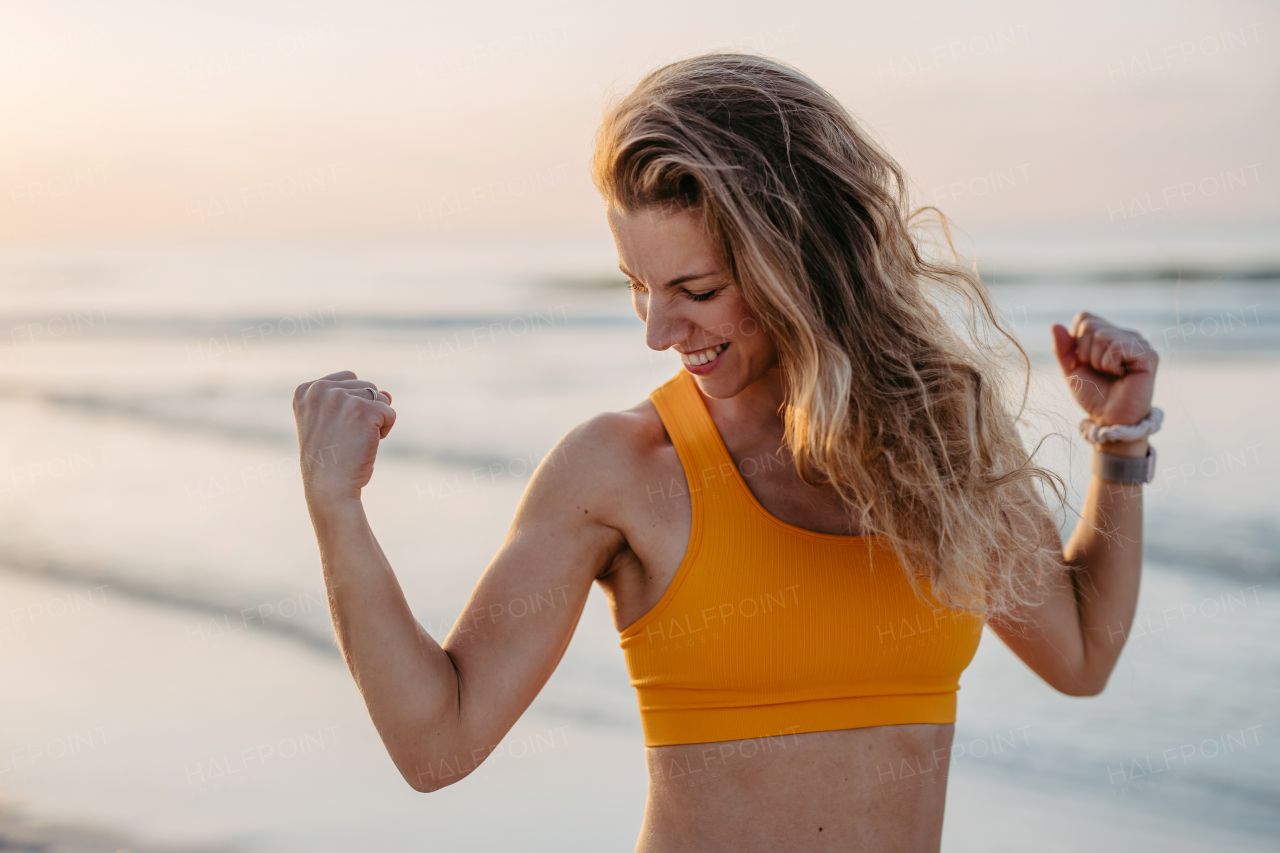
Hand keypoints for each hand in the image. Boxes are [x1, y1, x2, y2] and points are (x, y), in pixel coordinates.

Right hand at [293, 370, 395, 505]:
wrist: (329, 486)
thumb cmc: (330, 459)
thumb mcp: (331, 422)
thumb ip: (354, 399)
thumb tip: (387, 393)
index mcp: (305, 390)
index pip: (348, 379)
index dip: (352, 406)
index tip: (335, 428)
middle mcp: (320, 389)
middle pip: (366, 387)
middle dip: (365, 412)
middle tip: (346, 438)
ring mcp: (341, 398)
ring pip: (380, 398)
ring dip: (376, 420)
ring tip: (355, 440)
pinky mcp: (362, 410)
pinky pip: (390, 413)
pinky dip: (385, 431)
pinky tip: (366, 444)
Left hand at [1052, 313, 1157, 428]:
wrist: (1109, 418)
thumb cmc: (1094, 394)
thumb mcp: (1072, 369)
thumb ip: (1063, 348)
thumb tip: (1055, 325)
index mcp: (1110, 333)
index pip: (1084, 317)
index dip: (1076, 341)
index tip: (1086, 362)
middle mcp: (1126, 334)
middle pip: (1090, 325)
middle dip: (1085, 353)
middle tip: (1100, 371)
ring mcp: (1139, 342)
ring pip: (1102, 335)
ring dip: (1098, 361)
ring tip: (1111, 374)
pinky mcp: (1148, 354)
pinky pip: (1117, 347)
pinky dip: (1110, 364)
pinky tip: (1121, 375)